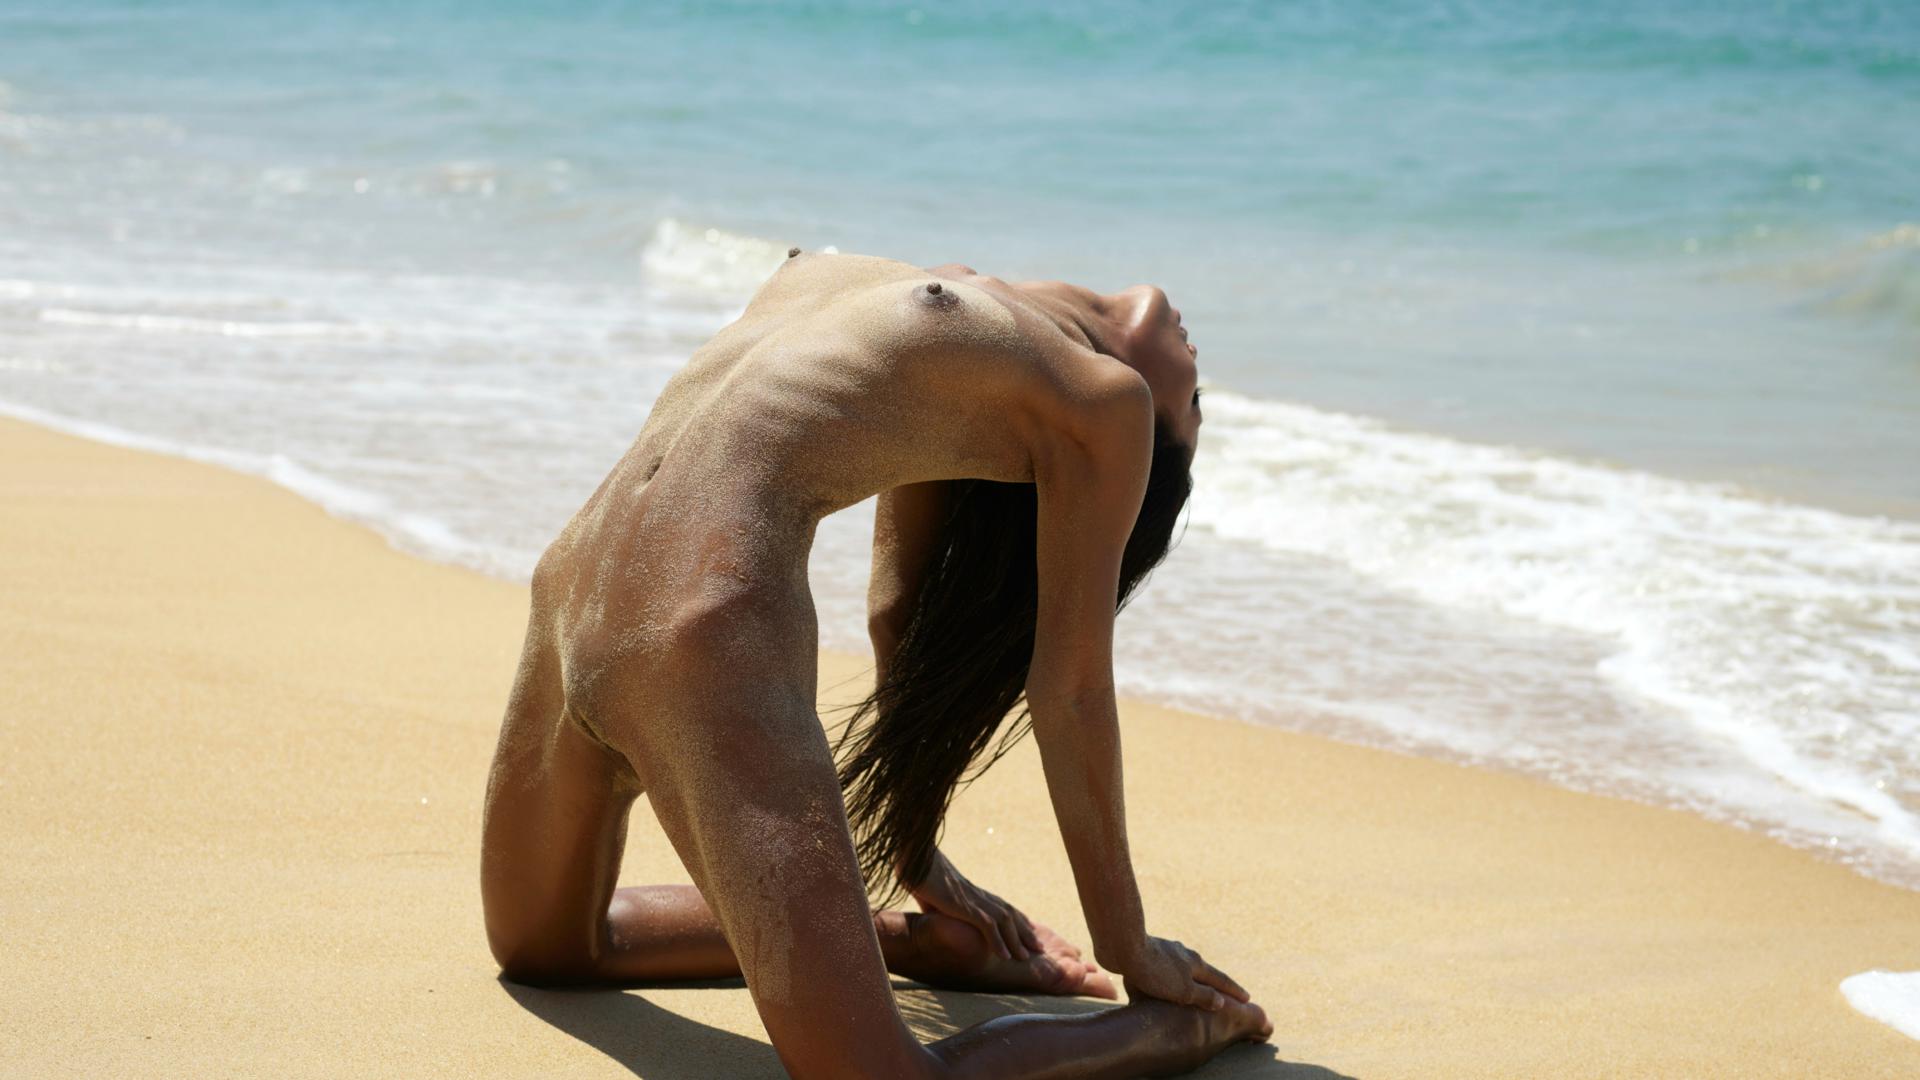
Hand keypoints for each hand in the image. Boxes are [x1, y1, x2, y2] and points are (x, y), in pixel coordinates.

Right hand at [907, 850, 1043, 961]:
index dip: (1014, 919)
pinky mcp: (964, 905)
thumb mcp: (929, 892)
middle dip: (1024, 931)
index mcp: (970, 890)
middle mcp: (977, 894)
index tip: (1026, 930)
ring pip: (1004, 921)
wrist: (914, 855)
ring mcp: (972, 899)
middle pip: (1008, 913)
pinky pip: (988, 926)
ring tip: (1026, 958)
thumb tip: (933, 911)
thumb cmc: (917, 870)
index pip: (1000, 905)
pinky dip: (998, 941)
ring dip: (1016, 940)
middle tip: (1037, 947)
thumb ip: (936, 904)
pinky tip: (1005, 956)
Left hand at [1114, 935, 1249, 1011]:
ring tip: (1193, 989)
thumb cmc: (1155, 971)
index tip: (1247, 998)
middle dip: (1213, 984)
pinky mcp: (1149, 954)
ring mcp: (1167, 952)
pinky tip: (1163, 983)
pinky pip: (1165, 970)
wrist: (1124, 947)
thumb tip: (1221, 1001)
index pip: (1220, 980)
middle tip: (1223, 994)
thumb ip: (1203, 996)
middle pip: (1203, 972)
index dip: (1234, 991)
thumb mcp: (1183, 990)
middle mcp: (1184, 955)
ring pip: (1183, 969)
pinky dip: (1171, 979)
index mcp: (1196, 964)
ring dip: (1190, 980)